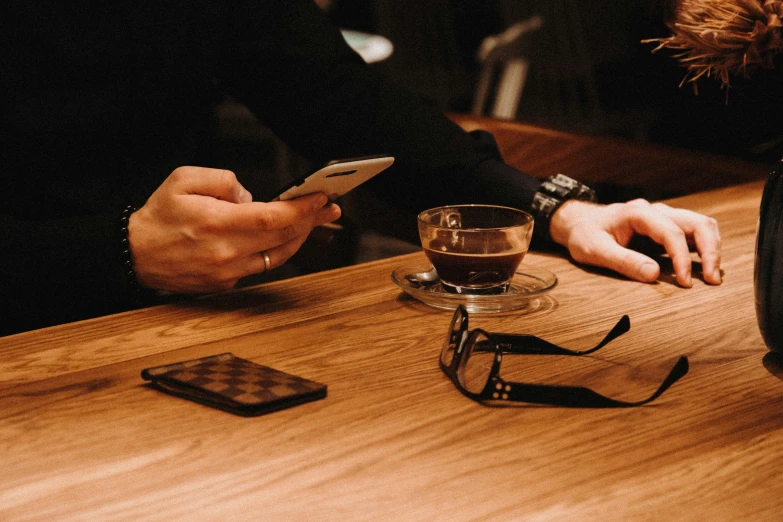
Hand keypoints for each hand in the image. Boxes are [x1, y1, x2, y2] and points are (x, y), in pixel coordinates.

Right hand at [127, 166, 340, 292]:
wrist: (135, 254)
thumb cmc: (159, 215)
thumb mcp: (184, 179)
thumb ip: (224, 181)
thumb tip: (251, 197)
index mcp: (217, 223)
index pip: (272, 217)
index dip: (302, 208)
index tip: (321, 198)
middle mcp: (227, 252)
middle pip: (283, 237)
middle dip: (311, 220)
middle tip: (330, 207)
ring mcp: (228, 272)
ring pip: (278, 255)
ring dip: (300, 237)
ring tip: (313, 219)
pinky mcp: (226, 283)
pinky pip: (260, 265)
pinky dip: (276, 249)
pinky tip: (285, 235)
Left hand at [549, 198, 721, 286]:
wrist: (579, 223)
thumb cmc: (584, 235)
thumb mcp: (595, 250)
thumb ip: (623, 261)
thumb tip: (653, 274)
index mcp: (639, 214)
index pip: (672, 233)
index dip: (682, 258)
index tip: (685, 282)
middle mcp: (656, 211)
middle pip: (697, 223)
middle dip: (710, 251)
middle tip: (712, 280)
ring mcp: (663, 217)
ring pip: (701, 225)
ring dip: (712, 248)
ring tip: (712, 277)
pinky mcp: (665, 227)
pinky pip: (693, 233)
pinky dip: (704, 248)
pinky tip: (704, 268)